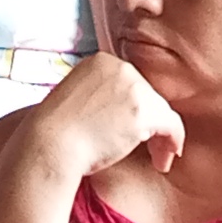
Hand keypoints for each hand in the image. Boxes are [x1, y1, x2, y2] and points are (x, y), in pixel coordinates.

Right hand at [20, 53, 185, 184]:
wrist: (50, 145)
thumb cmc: (55, 132)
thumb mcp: (76, 99)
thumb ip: (100, 96)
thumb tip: (118, 113)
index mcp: (101, 61)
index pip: (131, 84)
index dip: (136, 108)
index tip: (136, 128)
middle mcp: (120, 67)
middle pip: (149, 96)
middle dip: (150, 123)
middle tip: (148, 148)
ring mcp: (133, 87)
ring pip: (161, 111)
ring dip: (161, 137)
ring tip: (157, 158)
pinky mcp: (143, 111)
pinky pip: (171, 126)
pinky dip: (171, 143)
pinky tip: (164, 160)